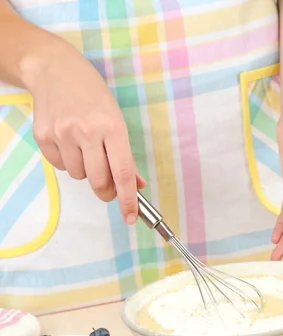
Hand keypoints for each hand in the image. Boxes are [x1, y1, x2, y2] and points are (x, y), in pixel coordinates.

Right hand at [27, 41, 144, 223]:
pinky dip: (68, 161)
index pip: (122, 173)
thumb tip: (136, 186)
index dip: (128, 200)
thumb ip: (125, 156)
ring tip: (84, 147)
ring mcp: (63, 134)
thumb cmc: (92, 96)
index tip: (130, 217)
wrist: (55, 69)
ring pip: (79, 176)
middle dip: (106, 191)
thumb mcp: (116, 120)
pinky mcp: (44, 137)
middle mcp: (87, 131)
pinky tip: (69, 142)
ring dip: (85, 170)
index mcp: (112, 127)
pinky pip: (60, 166)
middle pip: (99, 182)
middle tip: (108, 185)